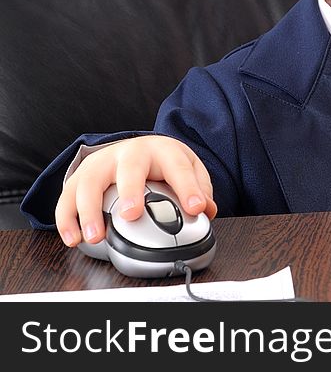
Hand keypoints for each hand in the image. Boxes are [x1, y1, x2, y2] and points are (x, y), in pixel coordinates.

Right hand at [54, 135, 217, 247]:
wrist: (137, 148)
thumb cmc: (162, 162)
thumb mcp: (187, 168)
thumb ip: (199, 189)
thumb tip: (207, 211)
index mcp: (163, 151)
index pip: (179, 168)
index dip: (188, 189)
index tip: (196, 208)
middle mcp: (130, 153)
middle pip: (129, 168)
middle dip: (130, 191)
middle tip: (131, 215)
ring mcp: (103, 163)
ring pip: (90, 183)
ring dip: (90, 211)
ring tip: (96, 237)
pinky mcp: (81, 176)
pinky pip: (68, 197)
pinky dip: (67, 219)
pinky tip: (73, 238)